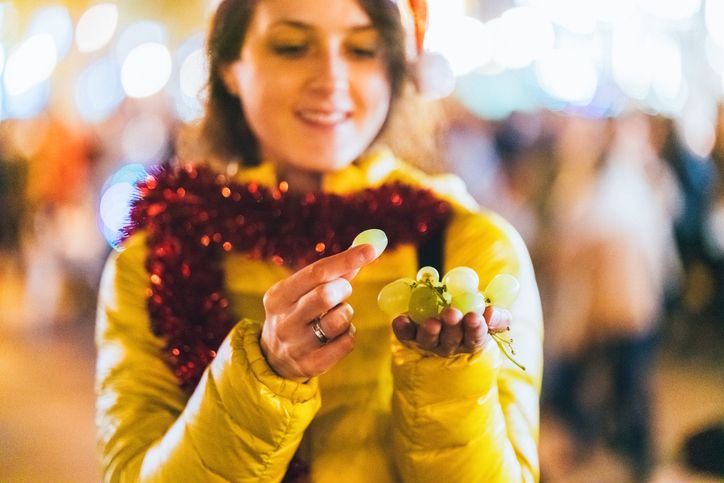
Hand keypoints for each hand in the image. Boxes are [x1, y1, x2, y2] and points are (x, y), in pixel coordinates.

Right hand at [260, 244, 377, 380]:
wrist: (274, 359)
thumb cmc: (296, 314)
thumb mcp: (301, 292)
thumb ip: (330, 273)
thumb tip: (364, 250)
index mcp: (278, 296)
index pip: (316, 272)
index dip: (346, 259)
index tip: (370, 249)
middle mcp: (284, 320)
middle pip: (325, 295)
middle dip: (343, 289)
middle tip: (342, 291)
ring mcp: (296, 345)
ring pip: (339, 320)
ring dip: (346, 313)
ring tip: (336, 315)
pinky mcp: (311, 365)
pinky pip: (346, 343)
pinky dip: (349, 334)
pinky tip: (337, 335)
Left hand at [391, 305, 511, 356]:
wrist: (443, 309)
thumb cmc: (471, 312)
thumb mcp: (487, 314)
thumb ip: (497, 316)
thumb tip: (490, 313)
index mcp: (470, 340)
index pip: (474, 339)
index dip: (475, 330)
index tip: (475, 318)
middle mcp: (448, 345)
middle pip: (450, 341)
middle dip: (452, 328)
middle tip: (452, 314)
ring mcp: (428, 342)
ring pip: (429, 340)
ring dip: (430, 331)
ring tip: (432, 322)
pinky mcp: (410, 335)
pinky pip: (405, 334)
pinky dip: (403, 328)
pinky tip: (400, 320)